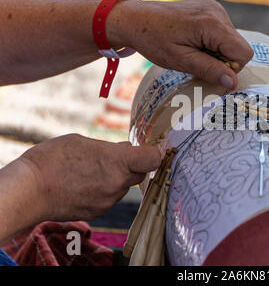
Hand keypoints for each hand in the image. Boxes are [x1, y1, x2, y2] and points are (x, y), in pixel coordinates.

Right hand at [19, 134, 161, 221]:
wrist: (28, 190)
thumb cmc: (52, 160)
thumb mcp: (83, 142)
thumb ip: (110, 148)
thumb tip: (126, 149)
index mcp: (117, 162)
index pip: (153, 159)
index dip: (155, 152)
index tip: (152, 148)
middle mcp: (117, 184)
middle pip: (140, 173)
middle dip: (133, 164)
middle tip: (116, 157)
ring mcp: (108, 200)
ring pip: (124, 186)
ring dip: (117, 178)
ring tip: (92, 170)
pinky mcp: (99, 212)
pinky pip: (110, 197)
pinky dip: (104, 190)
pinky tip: (85, 183)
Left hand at [111, 0, 253, 89]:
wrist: (136, 19)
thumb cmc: (154, 40)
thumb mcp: (181, 60)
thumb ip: (209, 70)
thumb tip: (233, 83)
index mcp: (212, 24)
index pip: (243, 53)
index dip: (231, 68)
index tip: (209, 70)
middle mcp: (218, 12)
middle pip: (238, 47)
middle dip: (222, 60)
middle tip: (197, 61)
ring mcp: (215, 8)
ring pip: (231, 41)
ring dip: (216, 52)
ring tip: (193, 51)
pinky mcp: (211, 9)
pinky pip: (223, 33)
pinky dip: (212, 43)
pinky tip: (194, 43)